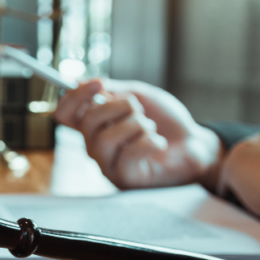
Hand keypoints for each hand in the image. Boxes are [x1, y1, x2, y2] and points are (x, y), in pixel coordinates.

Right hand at [54, 78, 222, 188]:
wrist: (194, 142)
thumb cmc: (165, 121)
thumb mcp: (137, 95)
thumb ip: (110, 90)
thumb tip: (82, 82)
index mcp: (94, 126)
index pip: (65, 113)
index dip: (75, 96)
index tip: (99, 83)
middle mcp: (95, 146)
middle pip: (87, 121)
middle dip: (119, 106)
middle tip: (138, 110)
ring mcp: (108, 164)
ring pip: (107, 138)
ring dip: (137, 125)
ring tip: (151, 129)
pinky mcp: (125, 178)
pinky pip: (129, 154)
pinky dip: (150, 142)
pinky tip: (158, 144)